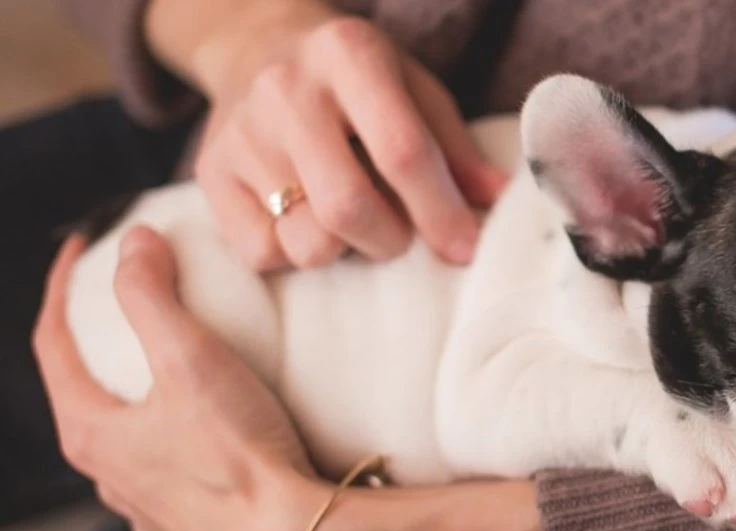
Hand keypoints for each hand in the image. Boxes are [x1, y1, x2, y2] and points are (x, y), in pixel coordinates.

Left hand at [33, 229, 556, 530]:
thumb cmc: (239, 456)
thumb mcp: (192, 359)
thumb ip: (154, 296)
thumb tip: (134, 243)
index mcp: (92, 432)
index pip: (52, 344)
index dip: (62, 288)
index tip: (82, 250)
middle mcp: (108, 475)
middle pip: (86, 392)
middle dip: (100, 343)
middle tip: (128, 304)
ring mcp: (146, 507)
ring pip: (127, 438)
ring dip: (138, 396)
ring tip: (174, 366)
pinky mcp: (188, 527)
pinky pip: (168, 471)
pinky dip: (176, 438)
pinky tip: (208, 430)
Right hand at [152, 0, 507, 269]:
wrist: (256, 44)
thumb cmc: (356, 78)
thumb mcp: (414, 89)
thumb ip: (455, 147)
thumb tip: (499, 200)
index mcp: (350, 56)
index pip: (402, 151)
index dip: (440, 211)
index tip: (464, 247)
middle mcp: (287, 90)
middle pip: (348, 207)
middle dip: (391, 240)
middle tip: (401, 235)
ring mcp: (241, 133)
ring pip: (305, 240)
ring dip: (344, 250)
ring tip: (353, 224)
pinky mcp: (210, 172)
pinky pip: (261, 253)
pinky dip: (295, 254)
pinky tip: (307, 222)